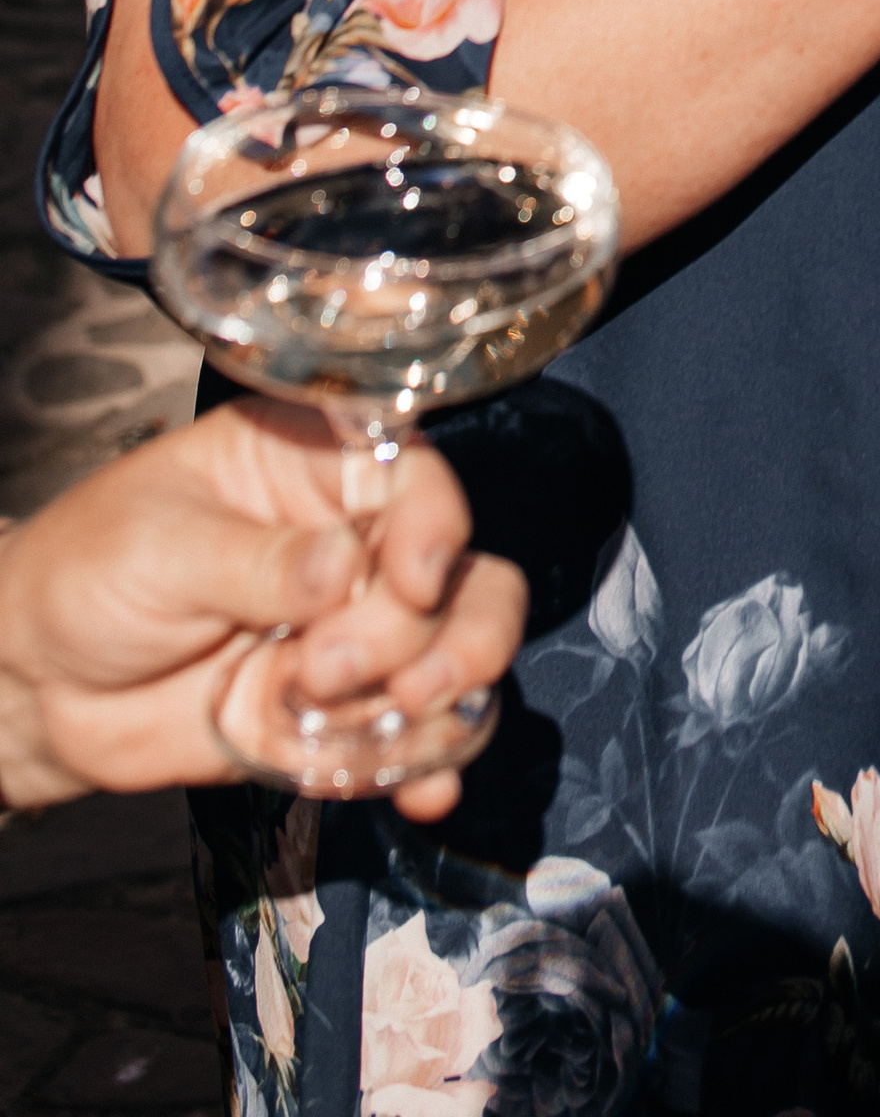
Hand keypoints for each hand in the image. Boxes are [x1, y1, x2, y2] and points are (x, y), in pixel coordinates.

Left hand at [0, 401, 526, 816]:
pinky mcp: (336, 712)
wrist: (34, 686)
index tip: (414, 579)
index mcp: (311, 468)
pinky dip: (430, 765)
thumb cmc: (84, 575)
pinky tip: (422, 790)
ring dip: (441, 699)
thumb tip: (344, 569)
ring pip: (456, 651)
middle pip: (459, 570)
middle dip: (442, 630)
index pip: (412, 475)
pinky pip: (412, 737)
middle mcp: (351, 542)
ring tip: (381, 729)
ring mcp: (350, 632)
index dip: (434, 523)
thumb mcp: (161, 548)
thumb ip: (256, 562)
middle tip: (357, 674)